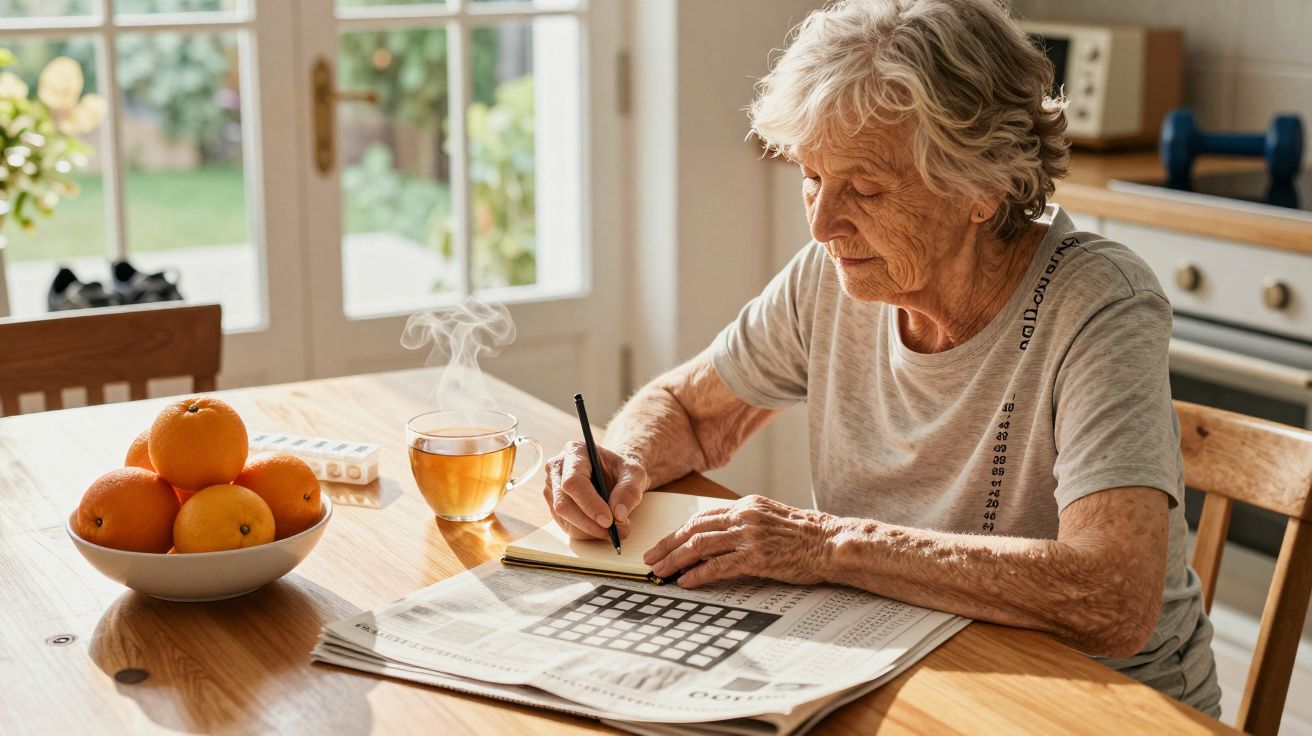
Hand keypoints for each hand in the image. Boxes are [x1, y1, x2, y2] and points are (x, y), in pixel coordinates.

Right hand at [543, 441, 649, 540]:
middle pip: (564, 503)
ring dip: (590, 530)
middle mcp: (557, 468)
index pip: (574, 481)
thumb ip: (630, 490)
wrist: (614, 475)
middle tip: (616, 531)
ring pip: (564, 518)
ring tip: (615, 530)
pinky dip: (587, 532)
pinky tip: (603, 528)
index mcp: (574, 452)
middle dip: (590, 523)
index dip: (589, 503)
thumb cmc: (621, 471)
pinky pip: (566, 526)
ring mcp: (552, 488)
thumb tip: (619, 514)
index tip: (609, 520)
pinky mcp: (554, 505)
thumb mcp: (634, 473)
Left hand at [643, 494, 834, 587]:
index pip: (703, 516)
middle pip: (694, 528)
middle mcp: (744, 516)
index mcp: (746, 505)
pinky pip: (718, 566)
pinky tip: (686, 582)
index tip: (665, 543)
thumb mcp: (772, 519)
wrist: (830, 543)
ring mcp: (748, 536)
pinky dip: (698, 574)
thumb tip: (720, 537)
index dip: (680, 532)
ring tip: (661, 572)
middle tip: (650, 558)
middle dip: (668, 544)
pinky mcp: (755, 557)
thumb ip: (747, 523)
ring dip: (676, 560)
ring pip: (700, 545)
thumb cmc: (806, 536)